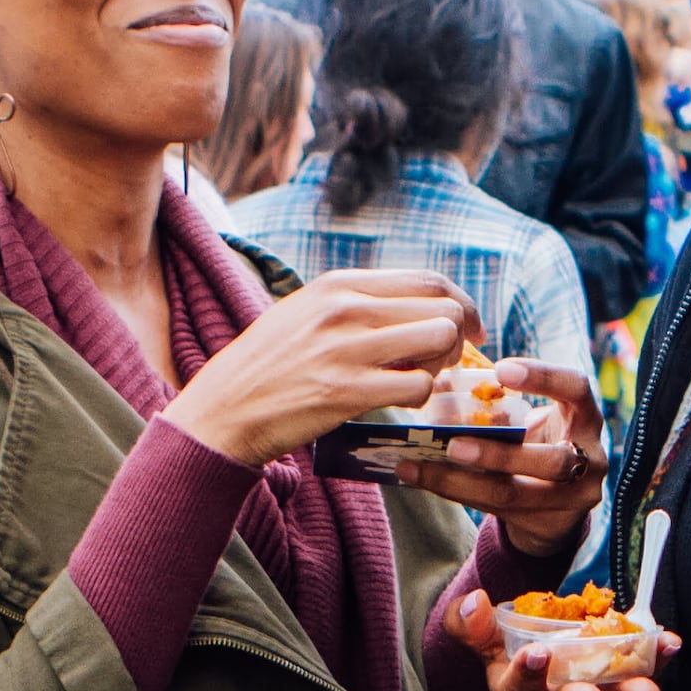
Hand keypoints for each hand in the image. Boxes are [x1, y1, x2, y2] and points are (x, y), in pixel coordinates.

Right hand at [164, 268, 476, 468]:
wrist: (222, 410)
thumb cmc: (268, 366)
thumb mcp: (306, 312)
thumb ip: (356, 303)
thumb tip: (416, 307)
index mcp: (338, 284)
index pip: (428, 281)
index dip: (460, 306)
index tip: (467, 329)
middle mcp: (345, 308)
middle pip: (443, 308)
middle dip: (456, 339)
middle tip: (441, 363)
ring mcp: (345, 349)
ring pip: (439, 340)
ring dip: (441, 366)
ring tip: (418, 379)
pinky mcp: (346, 392)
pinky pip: (418, 387)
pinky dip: (420, 397)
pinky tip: (399, 401)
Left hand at [395, 357, 611, 559]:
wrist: (556, 507)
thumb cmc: (537, 445)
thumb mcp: (532, 422)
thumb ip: (500, 406)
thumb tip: (439, 382)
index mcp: (585, 418)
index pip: (577, 389)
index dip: (544, 378)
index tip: (501, 371)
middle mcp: (590, 460)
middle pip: (552, 461)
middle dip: (499, 455)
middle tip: (453, 444)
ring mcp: (573, 499)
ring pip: (515, 494)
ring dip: (463, 481)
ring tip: (420, 467)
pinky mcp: (547, 525)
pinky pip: (494, 510)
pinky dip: (454, 491)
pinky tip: (420, 478)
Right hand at [444, 587, 674, 690]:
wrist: (542, 657)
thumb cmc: (507, 650)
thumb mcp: (483, 637)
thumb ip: (470, 623)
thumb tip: (476, 601)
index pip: (518, 690)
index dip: (526, 675)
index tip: (537, 654)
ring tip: (647, 689)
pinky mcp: (620, 687)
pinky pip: (639, 676)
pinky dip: (656, 663)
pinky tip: (669, 644)